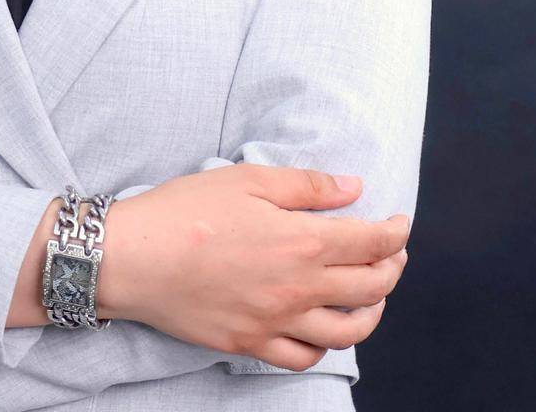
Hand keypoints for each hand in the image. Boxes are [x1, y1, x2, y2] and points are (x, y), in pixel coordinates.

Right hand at [103, 165, 409, 372]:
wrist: (134, 257)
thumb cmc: (185, 210)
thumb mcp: (247, 179)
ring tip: (371, 295)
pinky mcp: (250, 342)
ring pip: (347, 332)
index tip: (401, 222)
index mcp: (302, 242)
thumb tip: (353, 188)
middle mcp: (298, 289)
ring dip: (371, 313)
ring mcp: (276, 321)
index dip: (396, 232)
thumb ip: (306, 186)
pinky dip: (324, 346)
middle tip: (393, 254)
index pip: (372, 242)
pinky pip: (304, 356)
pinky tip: (322, 328)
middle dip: (392, 268)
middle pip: (370, 288)